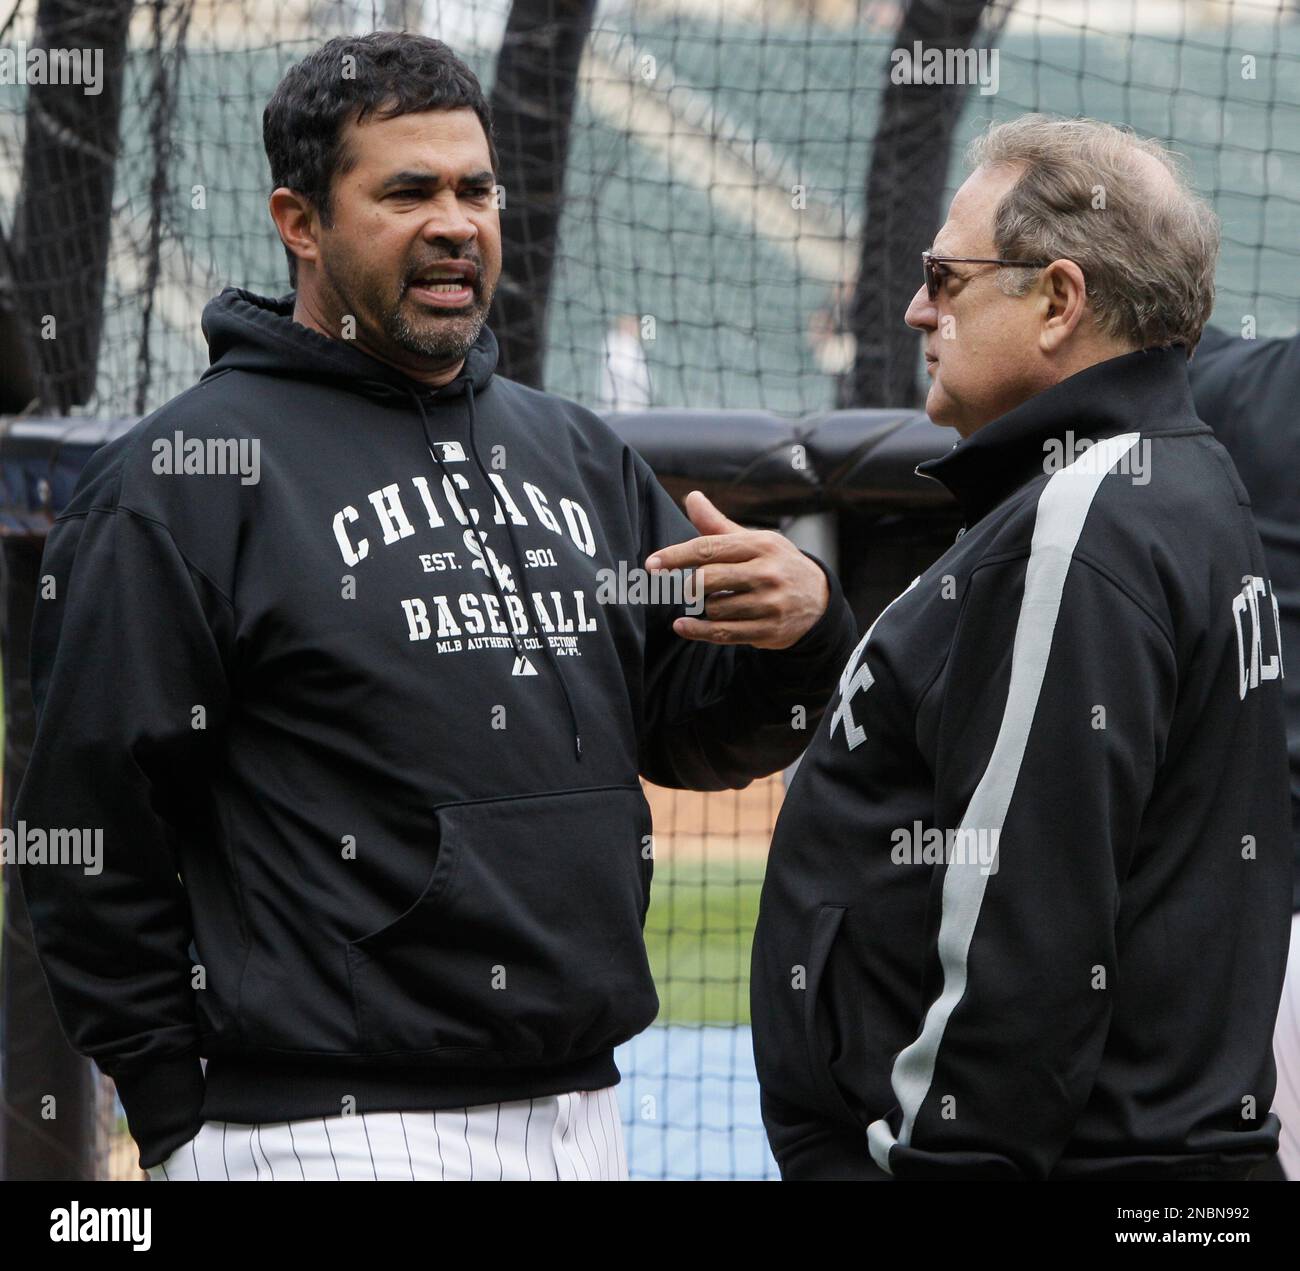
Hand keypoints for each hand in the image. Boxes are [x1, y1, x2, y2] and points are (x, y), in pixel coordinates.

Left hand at [645, 490, 830, 648]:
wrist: (819, 600)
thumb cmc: (776, 564)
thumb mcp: (754, 540)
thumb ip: (718, 524)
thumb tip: (691, 497)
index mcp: (760, 546)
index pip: (709, 548)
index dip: (676, 556)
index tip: (652, 563)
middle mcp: (767, 573)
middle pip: (708, 579)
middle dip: (689, 584)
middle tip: (683, 586)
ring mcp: (769, 604)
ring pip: (714, 608)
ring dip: (705, 607)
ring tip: (717, 601)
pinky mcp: (768, 630)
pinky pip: (724, 633)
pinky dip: (698, 631)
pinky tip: (682, 626)